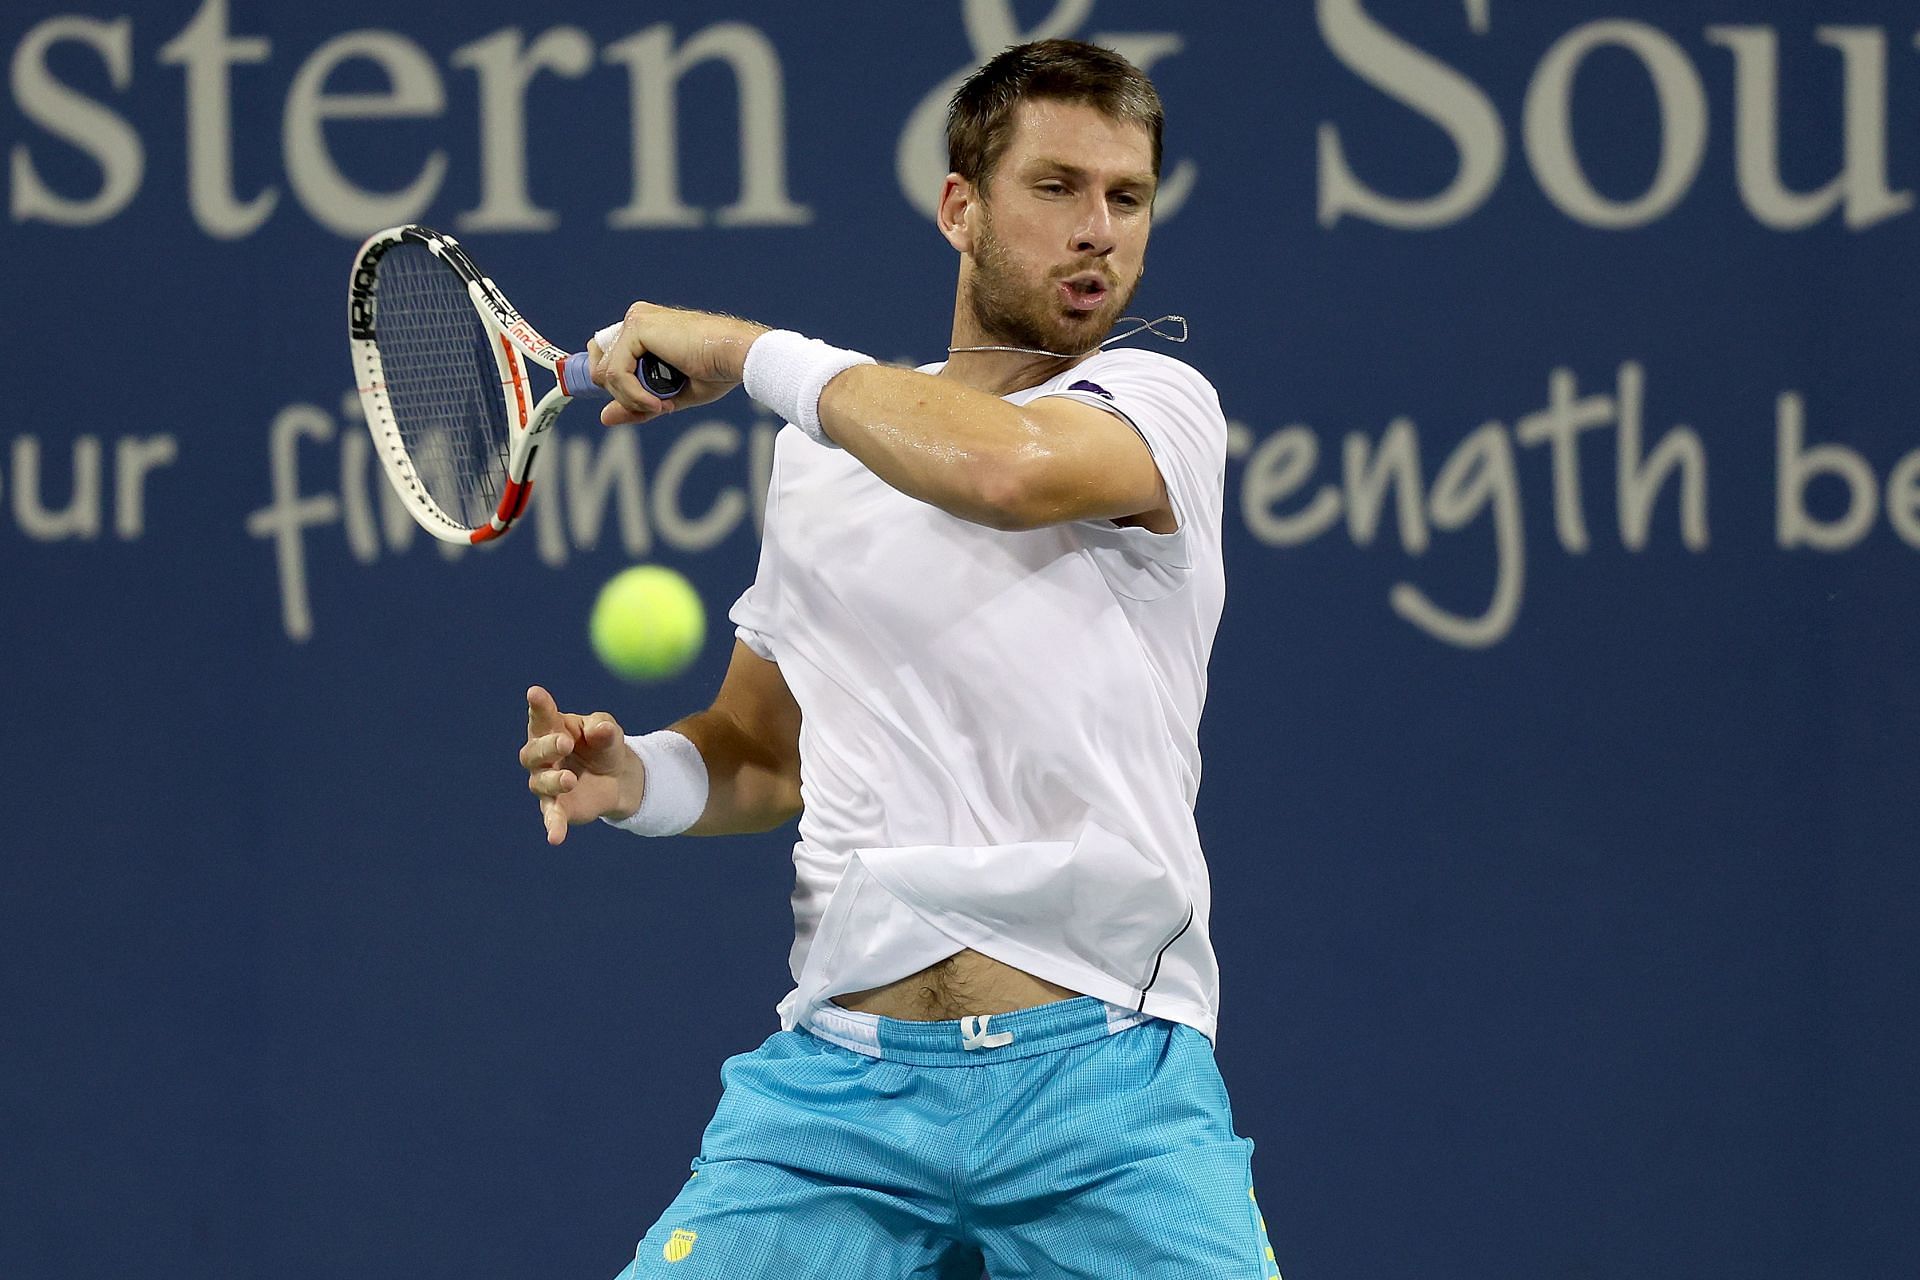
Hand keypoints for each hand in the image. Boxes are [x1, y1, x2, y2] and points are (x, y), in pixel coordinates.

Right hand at [521, 685, 642, 845]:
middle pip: (533, 752)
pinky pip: (552, 817)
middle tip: (564, 743)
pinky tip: (555, 837)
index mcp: (551, 729)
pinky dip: (553, 826)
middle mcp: (542, 756)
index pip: (541, 716)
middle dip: (547, 747)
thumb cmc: (604, 744)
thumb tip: (599, 730)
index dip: (538, 705)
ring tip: (570, 779)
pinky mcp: (557, 808)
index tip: (535, 693)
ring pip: (540, 783)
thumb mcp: (609, 731)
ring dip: (553, 780)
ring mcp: (546, 782)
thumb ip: (603, 729)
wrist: (619, 776)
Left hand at [589, 302, 768, 425]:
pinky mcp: (637, 327)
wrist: (737, 356)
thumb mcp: (669, 395)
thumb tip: (604, 417)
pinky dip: (634, 395)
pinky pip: (616, 373)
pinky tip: (658, 402)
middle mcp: (636, 319)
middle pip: (599, 366)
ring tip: (662, 405)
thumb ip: (637, 403)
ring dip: (631, 399)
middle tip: (656, 405)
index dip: (615, 386)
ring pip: (605, 374)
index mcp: (645, 329)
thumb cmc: (716, 371)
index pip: (607, 359)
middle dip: (622, 394)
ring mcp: (635, 321)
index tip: (639, 404)